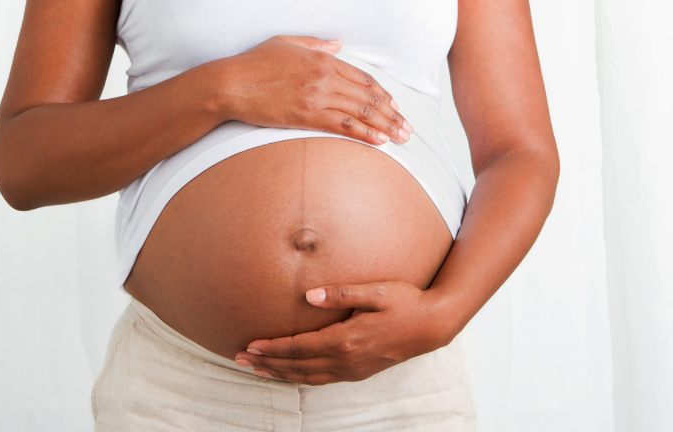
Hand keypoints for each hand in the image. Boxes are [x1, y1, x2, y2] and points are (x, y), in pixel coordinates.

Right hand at [219, 35, 413, 144]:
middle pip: (368, 97)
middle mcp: (325, 77)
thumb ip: (315, 43)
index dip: (382, 94)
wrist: (231, 84)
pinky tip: (379, 141)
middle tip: (408, 128)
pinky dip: (365, 134)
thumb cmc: (253, 64)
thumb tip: (337, 45)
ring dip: (385, 126)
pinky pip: (343, 126)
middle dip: (392, 114)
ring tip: (401, 138)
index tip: (394, 106)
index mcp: (322, 59)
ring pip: (361, 113)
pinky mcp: (306, 115)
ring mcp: (317, 96)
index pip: (362, 78)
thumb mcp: (286, 42)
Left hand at [233, 282, 455, 385]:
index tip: (249, 345)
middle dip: (266, 363)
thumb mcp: (376, 291)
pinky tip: (289, 374)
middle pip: (297, 366)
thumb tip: (309, 295)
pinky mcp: (358, 372)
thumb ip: (341, 294)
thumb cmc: (406, 302)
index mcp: (347, 339)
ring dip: (279, 374)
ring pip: (307, 377)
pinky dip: (299, 378)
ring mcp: (353, 369)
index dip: (272, 347)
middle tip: (239, 360)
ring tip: (256, 370)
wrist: (433, 325)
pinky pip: (321, 380)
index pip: (299, 347)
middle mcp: (347, 360)